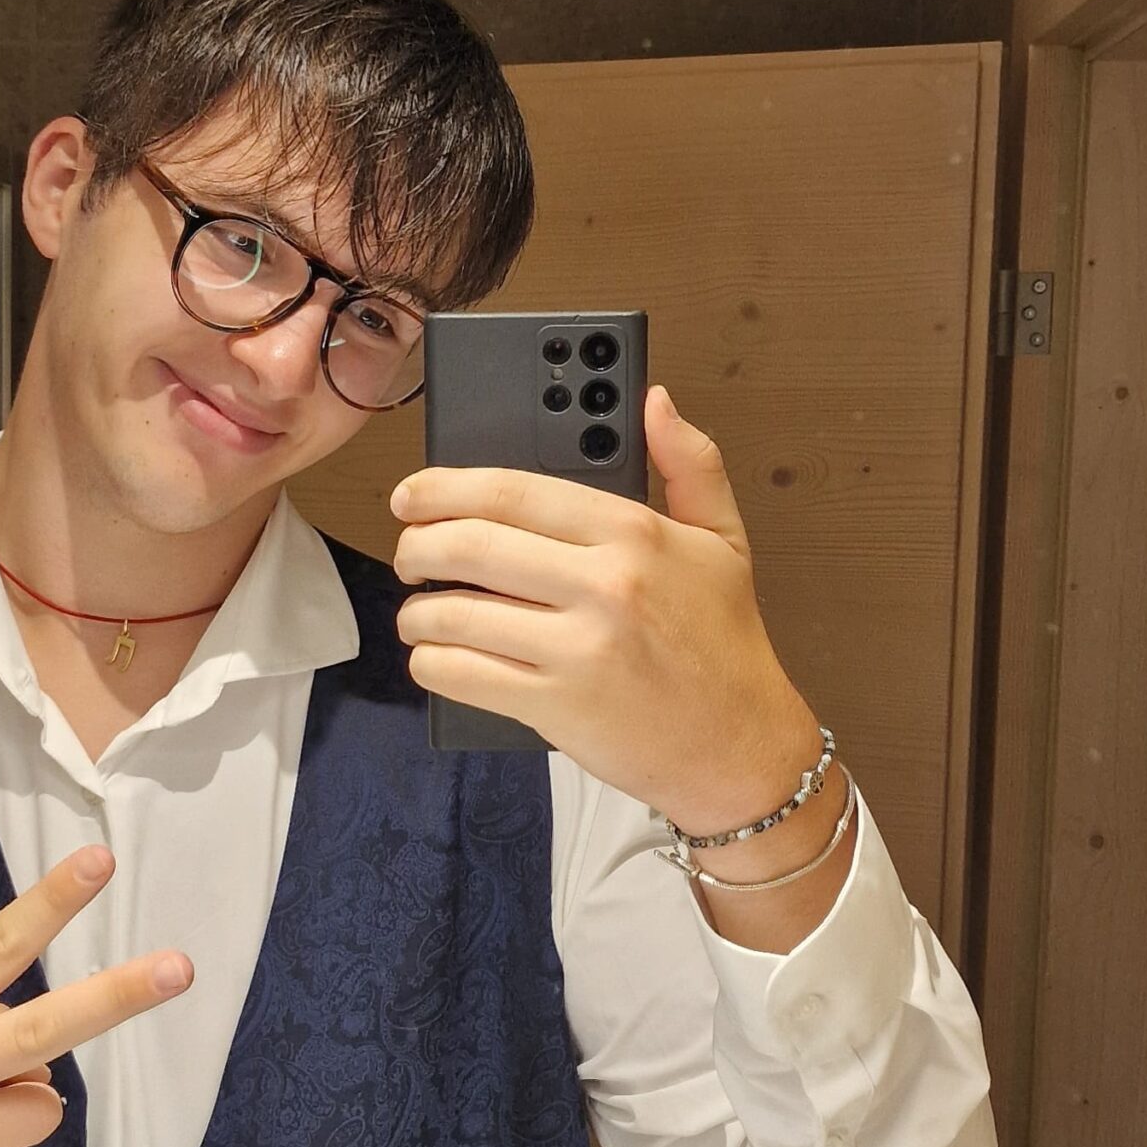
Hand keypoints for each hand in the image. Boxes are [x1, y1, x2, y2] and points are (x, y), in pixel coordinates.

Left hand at [389, 384, 824, 832]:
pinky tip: (436, 657)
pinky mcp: (556, 707)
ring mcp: (577, 650)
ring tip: (419, 613)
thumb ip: (690, 463)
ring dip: (417, 613)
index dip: (444, 488)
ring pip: (454, 614)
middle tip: (408, 554)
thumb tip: (655, 400)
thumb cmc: (725, 646)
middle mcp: (603, 585)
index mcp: (634, 533)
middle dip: (416, 548)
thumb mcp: (723, 541)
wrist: (738, 746)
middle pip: (469, 546)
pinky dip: (432, 664)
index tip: (412, 495)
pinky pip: (461, 675)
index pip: (512, 491)